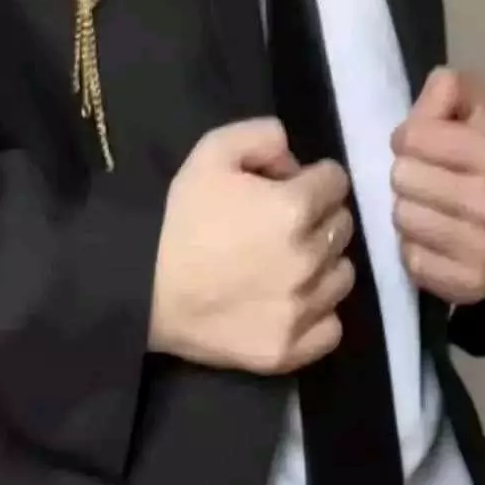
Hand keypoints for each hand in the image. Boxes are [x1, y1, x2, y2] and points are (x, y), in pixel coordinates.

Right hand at [150, 118, 354, 372]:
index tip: (290, 187)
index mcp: (294, 207)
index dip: (313, 178)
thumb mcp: (211, 152)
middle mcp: (309, 258)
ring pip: (342, 275)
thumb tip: (293, 162)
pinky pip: (331, 326)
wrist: (142, 289)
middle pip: (342, 226)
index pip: (336, 182)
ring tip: (287, 264)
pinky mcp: (290, 349)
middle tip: (284, 224)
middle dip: (320, 217)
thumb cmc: (178, 219)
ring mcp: (302, 309)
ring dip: (323, 264)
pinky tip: (290, 301)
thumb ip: (263, 135)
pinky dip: (318, 313)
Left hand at [390, 67, 484, 306]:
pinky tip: (430, 244)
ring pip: (402, 218)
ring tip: (425, 211)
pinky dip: (413, 252)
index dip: (408, 138)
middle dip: (405, 177)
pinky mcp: (470, 284)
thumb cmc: (470, 162)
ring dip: (404, 214)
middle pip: (402, 177)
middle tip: (421, 183)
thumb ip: (449, 91)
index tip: (419, 147)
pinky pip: (411, 261)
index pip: (412, 136)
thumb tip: (442, 81)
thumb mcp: (465, 117)